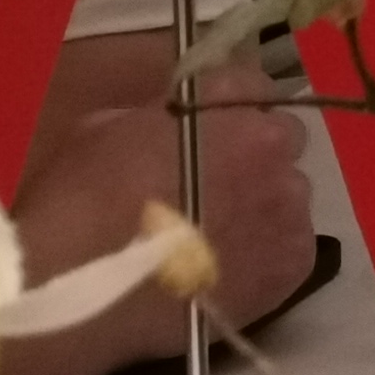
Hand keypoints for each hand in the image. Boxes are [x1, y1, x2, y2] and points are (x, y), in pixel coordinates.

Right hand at [0, 85, 317, 374]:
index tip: (212, 131)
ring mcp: (289, 204)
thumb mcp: (105, 129)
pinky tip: (230, 274)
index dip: (229, 111)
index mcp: (231, 105)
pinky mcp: (293, 261)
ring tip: (217, 240)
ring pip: (288, 196)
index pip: (250, 87)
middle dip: (252, 158)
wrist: (81, 288)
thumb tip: (167, 126)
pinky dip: (267, 258)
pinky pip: (292, 250)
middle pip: (280, 140)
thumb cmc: (81, 203)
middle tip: (213, 188)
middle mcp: (273, 146)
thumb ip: (156, 118)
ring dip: (260, 208)